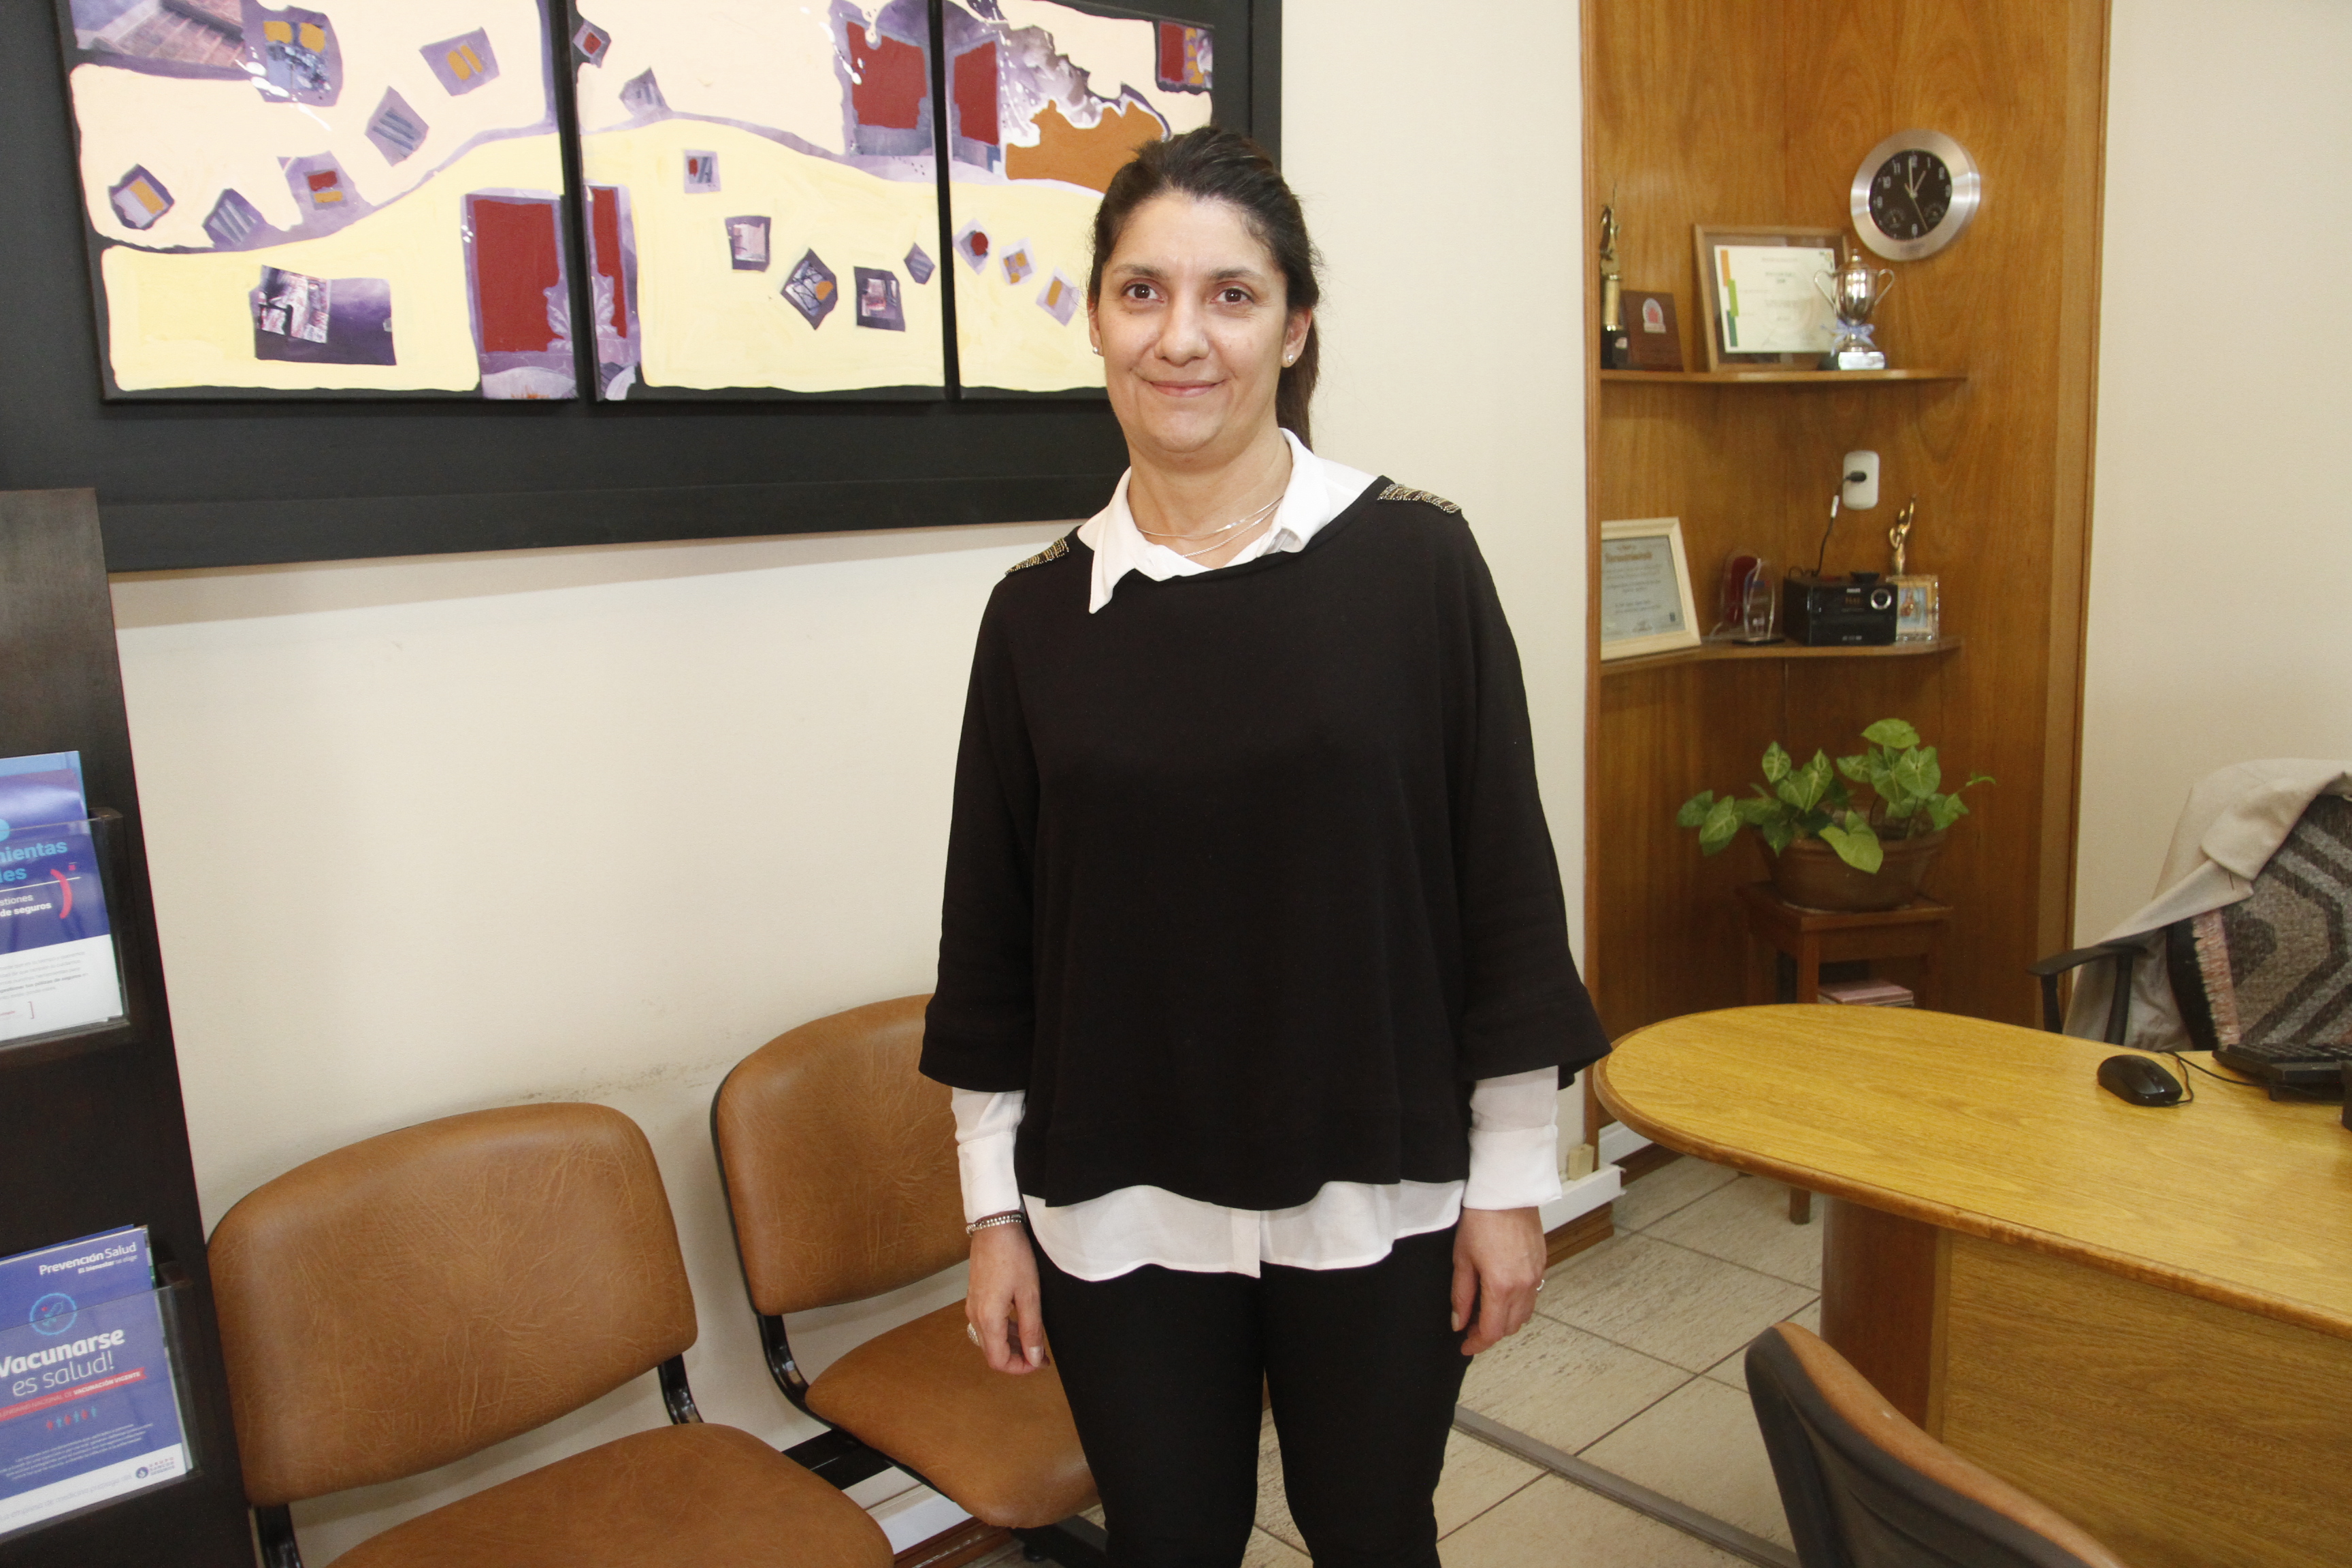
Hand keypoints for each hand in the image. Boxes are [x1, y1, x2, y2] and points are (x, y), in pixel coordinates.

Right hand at [966, 1224, 1046, 1374]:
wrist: (994, 1226)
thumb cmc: (1013, 1256)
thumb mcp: (1029, 1294)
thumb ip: (1031, 1329)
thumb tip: (1033, 1358)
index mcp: (987, 1319)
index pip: (998, 1361)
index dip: (1019, 1368)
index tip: (1039, 1362)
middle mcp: (975, 1316)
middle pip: (993, 1353)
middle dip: (1017, 1358)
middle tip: (1041, 1354)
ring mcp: (973, 1306)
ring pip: (990, 1339)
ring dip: (1012, 1344)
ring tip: (1035, 1339)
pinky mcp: (976, 1296)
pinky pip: (988, 1324)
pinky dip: (1005, 1330)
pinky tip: (1021, 1322)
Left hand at [1451, 1207, 1546, 1355]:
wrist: (1507, 1192)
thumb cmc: (1480, 1220)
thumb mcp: (1462, 1259)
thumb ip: (1461, 1295)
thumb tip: (1459, 1323)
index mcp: (1501, 1287)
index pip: (1491, 1331)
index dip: (1476, 1344)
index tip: (1464, 1346)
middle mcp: (1523, 1286)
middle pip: (1509, 1327)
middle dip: (1489, 1334)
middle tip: (1469, 1328)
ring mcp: (1536, 1276)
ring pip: (1523, 1315)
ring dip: (1505, 1321)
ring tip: (1484, 1313)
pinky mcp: (1542, 1265)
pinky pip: (1531, 1297)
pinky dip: (1517, 1306)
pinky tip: (1501, 1296)